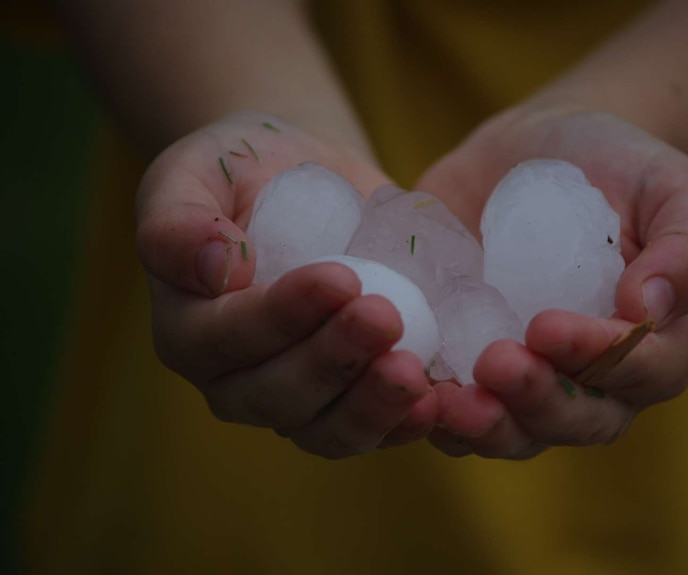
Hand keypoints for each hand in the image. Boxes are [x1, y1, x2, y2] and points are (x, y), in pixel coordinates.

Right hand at [136, 111, 437, 457]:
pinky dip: (406, 423)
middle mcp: (238, 381)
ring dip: (372, 407)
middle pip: (280, 396)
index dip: (282, 316)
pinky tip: (439, 399)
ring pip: (327, 430)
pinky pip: (375, 429)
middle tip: (385, 318)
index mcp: (190, 332)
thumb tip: (212, 270)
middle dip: (334, 362)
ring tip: (414, 373)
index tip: (339, 278)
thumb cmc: (240, 173)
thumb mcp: (194, 174)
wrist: (306, 185)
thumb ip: (177, 221)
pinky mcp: (351, 398)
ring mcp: (299, 400)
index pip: (228, 338)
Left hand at [415, 105, 687, 457]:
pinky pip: (455, 405)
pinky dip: (430, 408)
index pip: (640, 373)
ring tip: (447, 401)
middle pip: (576, 420)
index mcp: (653, 344)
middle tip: (496, 364)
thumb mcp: (672, 186)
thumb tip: (652, 310)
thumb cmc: (619, 167)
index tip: (547, 326)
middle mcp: (593, 377)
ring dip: (483, 426)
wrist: (538, 150)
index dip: (598, 360)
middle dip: (536, 403)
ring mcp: (528, 375)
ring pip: (514, 431)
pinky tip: (405, 385)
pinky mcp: (469, 361)